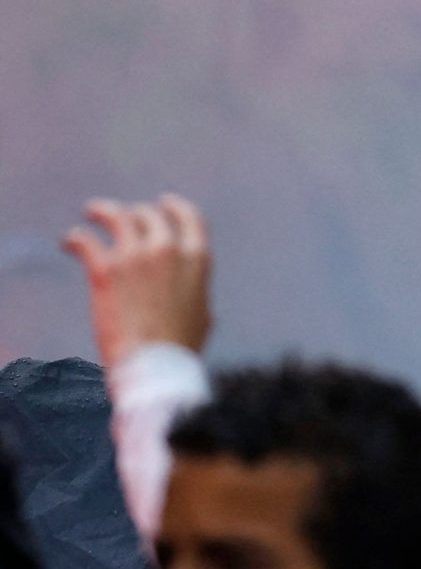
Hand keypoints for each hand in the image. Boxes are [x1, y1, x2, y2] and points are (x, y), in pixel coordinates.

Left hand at [63, 195, 212, 369]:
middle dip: (134, 213)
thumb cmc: (180, 348)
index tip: (162, 202)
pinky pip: (86, 241)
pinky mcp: (106, 270)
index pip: (189, 217)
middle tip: (120, 217)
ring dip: (102, 212)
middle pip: (148, 215)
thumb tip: (195, 295)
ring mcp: (136, 256)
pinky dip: (76, 238)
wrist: (154, 366)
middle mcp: (168, 249)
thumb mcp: (202, 314)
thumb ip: (196, 294)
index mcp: (197, 258)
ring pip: (117, 217)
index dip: (174, 206)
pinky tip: (69, 242)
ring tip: (91, 213)